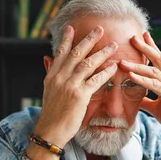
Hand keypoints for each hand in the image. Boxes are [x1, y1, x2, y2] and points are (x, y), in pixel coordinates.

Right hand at [34, 25, 118, 146]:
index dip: (66, 40)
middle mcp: (60, 78)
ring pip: (87, 64)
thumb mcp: (48, 91)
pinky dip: (105, 72)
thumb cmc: (52, 115)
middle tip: (99, 29)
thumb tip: (47, 59)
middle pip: (76, 54)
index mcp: (52, 76)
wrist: (50, 132)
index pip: (60, 53)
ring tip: (113, 45)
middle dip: (88, 40)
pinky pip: (95, 80)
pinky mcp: (80, 96)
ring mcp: (70, 86)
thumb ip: (50, 73)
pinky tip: (114, 67)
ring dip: (102, 53)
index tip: (71, 28)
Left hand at [119, 32, 160, 148]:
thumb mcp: (156, 107)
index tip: (143, 35)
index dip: (152, 47)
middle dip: (146, 47)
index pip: (159, 60)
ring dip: (137, 65)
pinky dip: (142, 80)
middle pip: (158, 59)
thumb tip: (136, 98)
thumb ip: (146, 101)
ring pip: (154, 71)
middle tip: (133, 37)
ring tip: (123, 61)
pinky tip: (131, 76)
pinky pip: (155, 86)